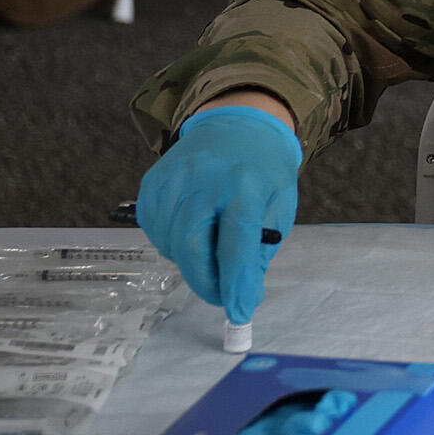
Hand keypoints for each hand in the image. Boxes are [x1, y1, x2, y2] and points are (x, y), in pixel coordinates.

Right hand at [137, 103, 303, 319]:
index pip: (236, 242)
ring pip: (171, 242)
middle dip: (206, 282)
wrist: (237, 122)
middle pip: (192, 246)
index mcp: (245, 184)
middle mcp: (204, 179)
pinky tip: (193, 226)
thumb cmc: (263, 169)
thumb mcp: (280, 203)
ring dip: (190, 261)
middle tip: (222, 295)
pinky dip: (173, 241)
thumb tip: (244, 291)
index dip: (236, 282)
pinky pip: (155, 229)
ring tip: (212, 244)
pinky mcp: (152, 182)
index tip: (239, 312)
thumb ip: (261, 246)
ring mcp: (173, 178)